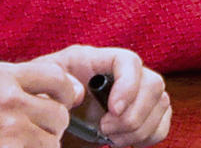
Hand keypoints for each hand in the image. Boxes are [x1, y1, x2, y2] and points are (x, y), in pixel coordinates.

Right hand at [0, 58, 73, 147]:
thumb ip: (15, 81)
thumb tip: (63, 86)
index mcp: (1, 77)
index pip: (55, 76)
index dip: (67, 90)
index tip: (67, 98)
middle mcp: (8, 99)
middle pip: (58, 112)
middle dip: (52, 124)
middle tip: (37, 130)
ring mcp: (9, 128)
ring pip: (51, 139)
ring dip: (42, 144)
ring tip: (20, 143)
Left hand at [42, 44, 172, 146]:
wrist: (40, 121)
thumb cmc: (37, 100)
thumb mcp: (39, 88)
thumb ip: (54, 83)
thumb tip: (80, 91)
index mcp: (94, 60)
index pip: (128, 61)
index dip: (128, 85)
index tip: (113, 112)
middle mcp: (120, 73)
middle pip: (153, 83)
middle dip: (135, 114)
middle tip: (106, 131)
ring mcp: (135, 92)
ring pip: (162, 103)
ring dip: (140, 128)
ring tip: (111, 139)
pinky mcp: (142, 113)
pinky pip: (163, 122)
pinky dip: (149, 136)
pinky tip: (123, 141)